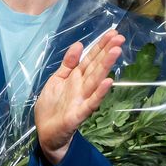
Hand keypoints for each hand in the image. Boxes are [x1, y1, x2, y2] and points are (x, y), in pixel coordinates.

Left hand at [34, 29, 122, 164]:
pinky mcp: (78, 114)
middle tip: (119, 38)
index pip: (91, 58)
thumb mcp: (57, 80)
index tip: (112, 33)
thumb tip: (79, 44)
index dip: (100, 46)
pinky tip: (108, 82)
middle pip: (96, 66)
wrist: (46, 133)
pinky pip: (90, 102)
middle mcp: (82, 87)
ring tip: (116, 52)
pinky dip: (99, 93)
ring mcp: (82, 100)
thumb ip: (68, 64)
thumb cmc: (52, 106)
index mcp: (76, 77)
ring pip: (96, 80)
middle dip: (107, 52)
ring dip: (106, 66)